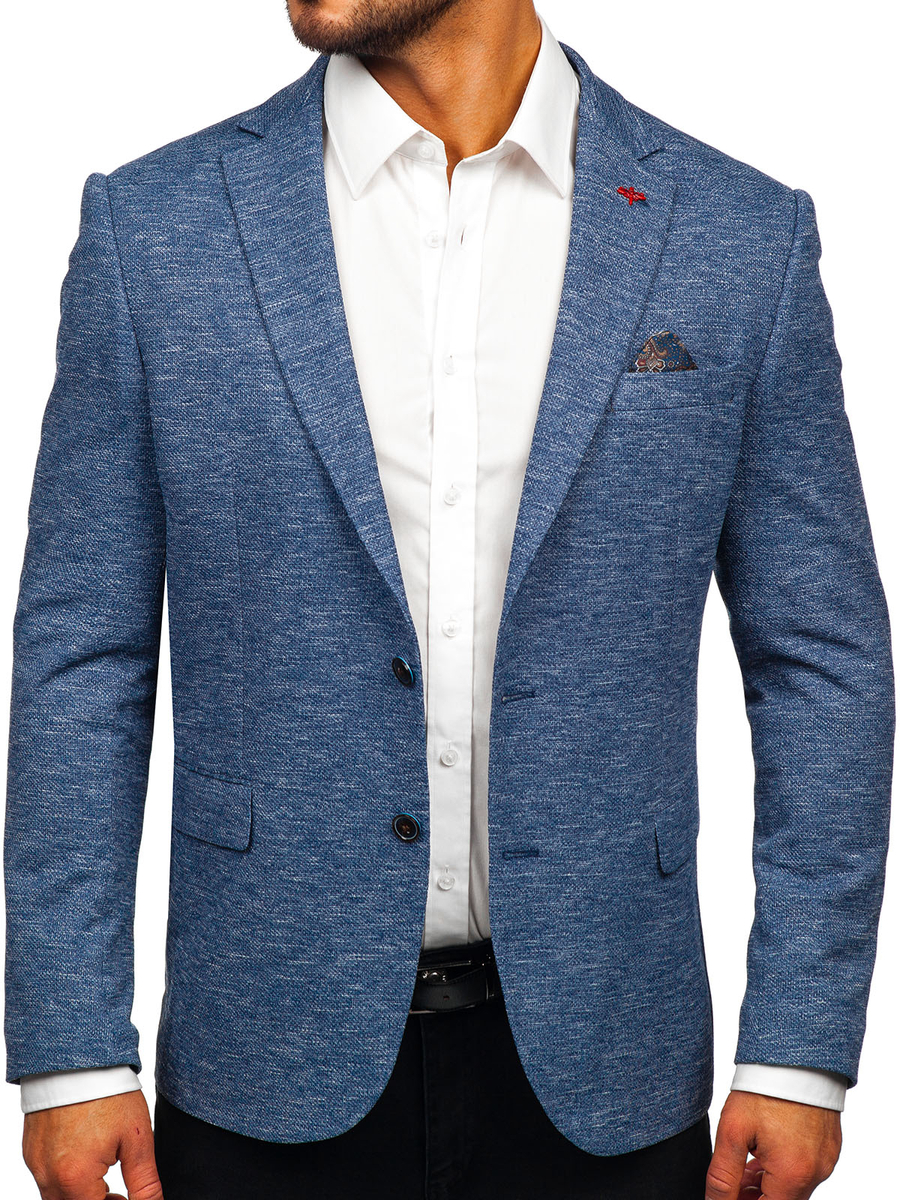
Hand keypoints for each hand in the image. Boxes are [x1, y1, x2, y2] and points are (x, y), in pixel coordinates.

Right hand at [22, 1090, 162, 1199]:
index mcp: (75, 1179)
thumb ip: (144, 1182)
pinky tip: (85, 1154)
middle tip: (118, 1191)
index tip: (127, 1196)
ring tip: (104, 1169)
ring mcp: (36, 1163)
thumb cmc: (108, 1093)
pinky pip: (46, 1177)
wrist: (78, 1056)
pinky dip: (66, 1176)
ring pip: (56, 1197)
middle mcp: (48, 1177)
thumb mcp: (137, 1139)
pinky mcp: (30, 1150)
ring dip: (80, 1193)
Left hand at [706, 1091, 840, 1199]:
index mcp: (794, 1174)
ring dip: (767, 1185)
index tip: (728, 1195)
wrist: (796, 1054)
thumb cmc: (765, 1087)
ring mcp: (825, 1160)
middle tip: (732, 1182)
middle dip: (754, 1197)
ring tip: (742, 1167)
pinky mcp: (828, 1146)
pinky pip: (804, 1170)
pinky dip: (782, 1170)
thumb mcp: (733, 1131)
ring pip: (793, 1188)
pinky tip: (761, 1155)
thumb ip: (723, 1176)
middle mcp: (816, 1173)